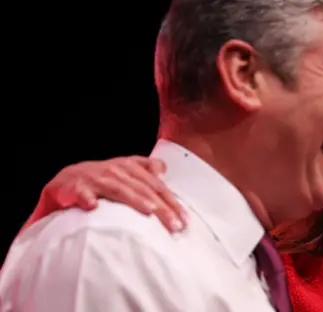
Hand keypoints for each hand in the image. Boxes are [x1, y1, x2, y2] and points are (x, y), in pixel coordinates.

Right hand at [33, 156, 187, 231]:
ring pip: (119, 190)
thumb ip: (146, 168)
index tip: (185, 220)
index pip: (157, 186)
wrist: (66, 179)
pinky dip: (87, 199)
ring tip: (149, 211)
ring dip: (134, 200)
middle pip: (144, 189)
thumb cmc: (103, 179)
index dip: (172, 202)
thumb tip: (164, 170)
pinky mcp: (75, 188)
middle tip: (175, 225)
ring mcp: (96, 179)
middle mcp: (117, 171)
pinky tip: (93, 207)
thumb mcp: (126, 170)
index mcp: (131, 168)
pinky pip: (82, 194)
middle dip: (162, 207)